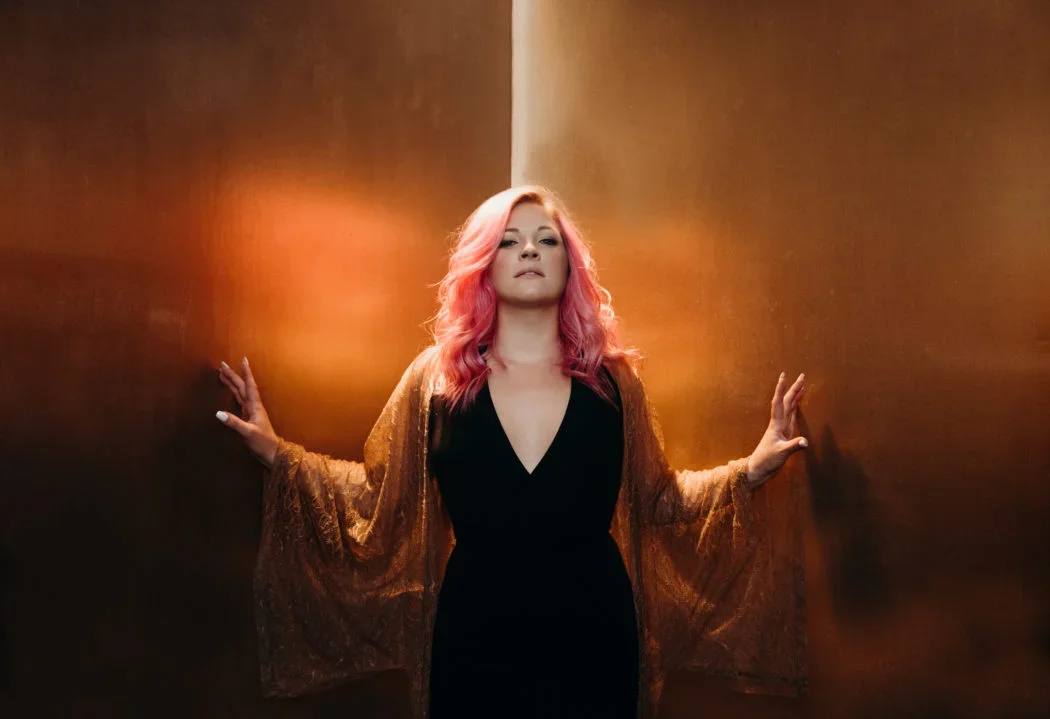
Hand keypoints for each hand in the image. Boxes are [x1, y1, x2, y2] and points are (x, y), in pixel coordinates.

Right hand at [216, 356, 279, 468]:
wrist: (272, 452)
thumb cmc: (263, 443)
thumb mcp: (248, 433)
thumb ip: (234, 423)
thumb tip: (218, 413)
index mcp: (255, 406)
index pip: (249, 385)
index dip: (246, 373)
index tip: (243, 360)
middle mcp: (253, 406)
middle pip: (242, 387)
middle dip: (233, 375)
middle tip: (222, 364)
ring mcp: (251, 411)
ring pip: (240, 393)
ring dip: (232, 383)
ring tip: (223, 374)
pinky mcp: (248, 417)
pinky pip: (240, 401)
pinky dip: (234, 393)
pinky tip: (231, 391)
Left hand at [746, 372, 807, 487]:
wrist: (758, 468)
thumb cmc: (767, 460)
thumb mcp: (781, 453)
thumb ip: (793, 446)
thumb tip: (805, 441)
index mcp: (777, 425)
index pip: (779, 403)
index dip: (781, 389)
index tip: (784, 376)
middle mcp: (778, 423)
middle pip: (786, 402)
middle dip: (793, 388)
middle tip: (802, 376)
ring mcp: (781, 428)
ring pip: (789, 408)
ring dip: (795, 397)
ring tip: (802, 386)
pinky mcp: (784, 434)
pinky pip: (790, 417)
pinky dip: (795, 409)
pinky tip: (797, 405)